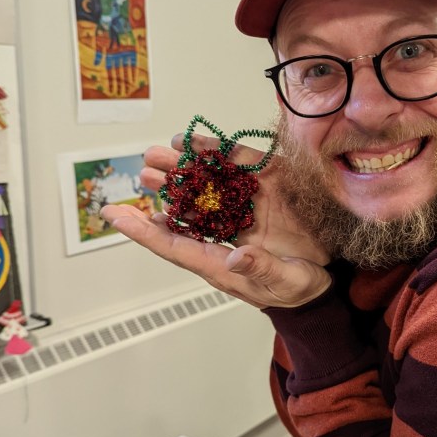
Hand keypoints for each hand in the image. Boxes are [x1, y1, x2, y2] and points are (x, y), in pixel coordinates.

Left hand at [101, 133, 331, 309]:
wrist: (321, 281)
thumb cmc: (300, 287)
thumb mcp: (289, 282)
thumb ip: (263, 269)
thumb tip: (236, 256)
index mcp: (220, 265)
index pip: (175, 247)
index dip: (144, 231)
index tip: (115, 216)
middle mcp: (221, 240)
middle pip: (182, 217)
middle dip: (159, 195)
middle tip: (140, 172)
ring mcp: (238, 220)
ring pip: (201, 196)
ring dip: (181, 176)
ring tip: (158, 155)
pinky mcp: (257, 203)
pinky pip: (230, 181)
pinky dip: (216, 164)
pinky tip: (200, 149)